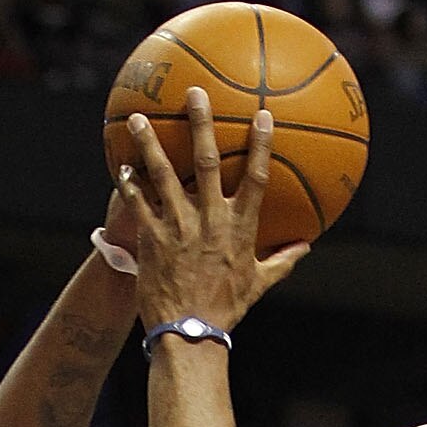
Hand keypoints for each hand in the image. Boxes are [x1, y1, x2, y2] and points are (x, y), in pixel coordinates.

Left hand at [117, 90, 310, 336]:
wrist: (190, 334)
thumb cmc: (226, 310)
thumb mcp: (258, 284)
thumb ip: (282, 260)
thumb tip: (306, 247)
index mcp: (239, 227)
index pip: (256, 177)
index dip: (260, 144)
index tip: (262, 115)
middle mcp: (209, 220)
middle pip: (206, 162)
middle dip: (201, 124)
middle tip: (194, 93)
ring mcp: (179, 227)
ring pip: (163, 175)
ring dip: (150, 144)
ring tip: (138, 119)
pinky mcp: (152, 239)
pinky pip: (138, 204)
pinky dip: (129, 184)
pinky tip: (121, 165)